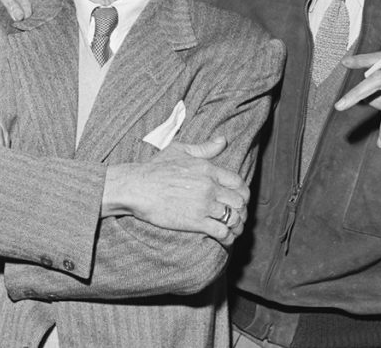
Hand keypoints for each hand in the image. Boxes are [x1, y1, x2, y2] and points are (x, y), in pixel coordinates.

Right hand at [102, 136, 247, 244]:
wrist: (137, 187)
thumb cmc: (154, 169)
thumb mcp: (179, 151)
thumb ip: (204, 148)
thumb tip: (222, 140)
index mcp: (208, 169)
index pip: (238, 182)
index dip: (243, 194)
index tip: (240, 200)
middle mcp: (209, 186)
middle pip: (239, 201)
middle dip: (242, 211)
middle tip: (238, 217)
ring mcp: (203, 204)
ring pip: (233, 218)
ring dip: (237, 226)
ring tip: (235, 230)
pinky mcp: (195, 222)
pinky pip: (221, 232)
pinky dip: (228, 238)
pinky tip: (226, 239)